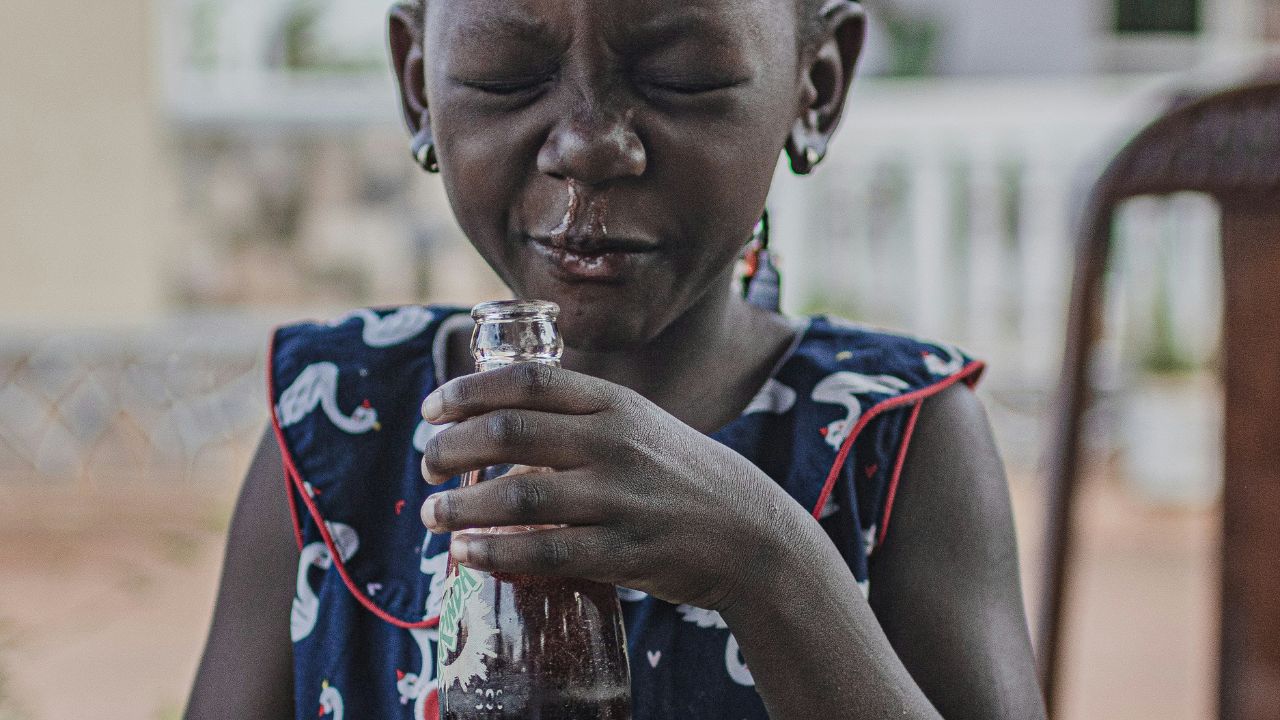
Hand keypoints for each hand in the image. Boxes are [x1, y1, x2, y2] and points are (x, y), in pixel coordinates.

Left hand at [418, 362, 805, 610]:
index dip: (467, 391)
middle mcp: (615, 443)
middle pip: (508, 432)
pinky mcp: (625, 552)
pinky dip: (494, 552)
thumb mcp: (640, 425)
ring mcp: (620, 499)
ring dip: (459, 507)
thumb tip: (499, 417)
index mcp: (615, 404)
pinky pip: (545, 551)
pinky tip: (465, 553)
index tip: (432, 408)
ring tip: (432, 515)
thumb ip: (581, 416)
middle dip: (450, 448)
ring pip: (517, 496)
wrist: (751, 534)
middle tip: (429, 466)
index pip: (526, 381)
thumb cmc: (681, 476)